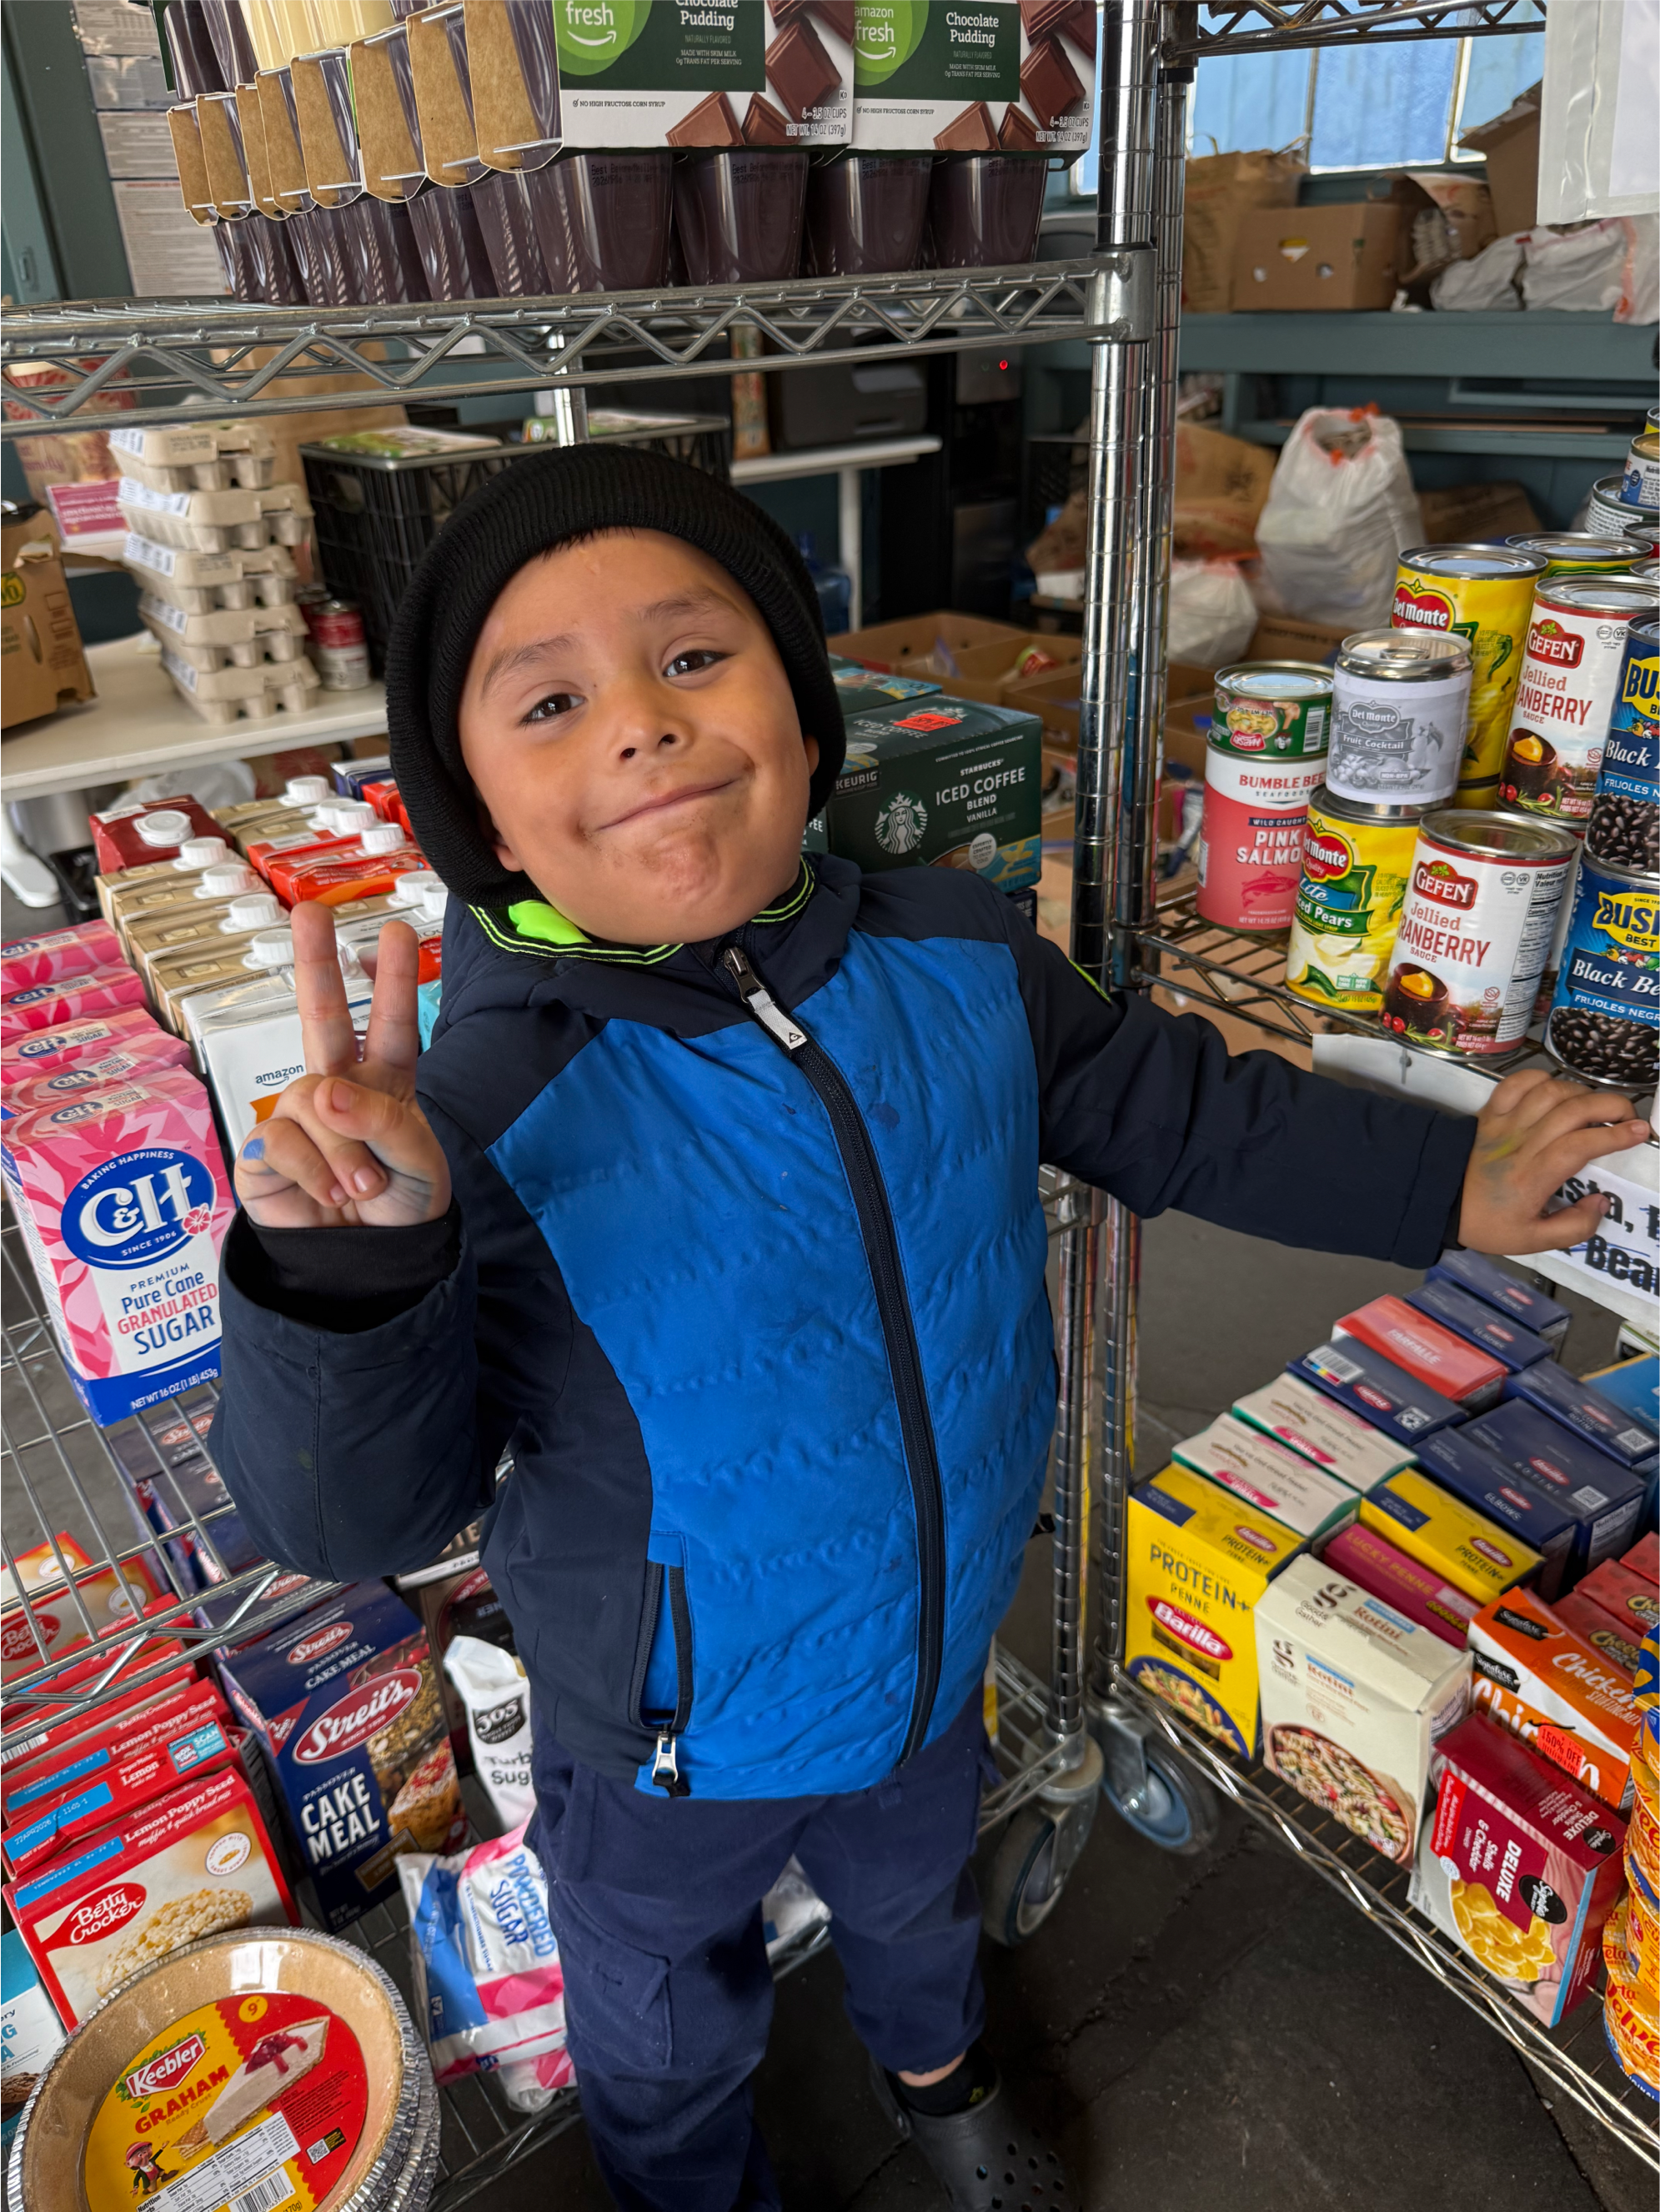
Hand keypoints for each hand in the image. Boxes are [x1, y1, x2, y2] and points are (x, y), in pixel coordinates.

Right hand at [232, 900, 450, 1229]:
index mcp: (384, 1086)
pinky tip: (327, 1194)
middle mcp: (336, 1091)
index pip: (390, 1026)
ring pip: (310, 1103)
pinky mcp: (262, 1154)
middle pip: (321, 1018)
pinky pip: (280, 1142)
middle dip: (317, 964)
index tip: (393, 934)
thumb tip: (323, 1088)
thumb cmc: (399, 1209)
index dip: (392, 982)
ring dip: (341, 1148)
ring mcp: (296, 1119)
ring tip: (361, 1186)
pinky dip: (311, 1170)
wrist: (370, 1268)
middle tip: (311, 912)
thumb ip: (381, 1118)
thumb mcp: (417, 1162)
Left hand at [1457, 1067, 1648, 1255]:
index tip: (1641, 1132)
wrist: (1436, 1200)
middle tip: (1629, 1116)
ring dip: (1581, 1092)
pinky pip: (1516, 1083)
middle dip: (1611, 1106)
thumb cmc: (1487, 1222)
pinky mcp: (1489, 1112)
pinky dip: (1541, 1078)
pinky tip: (1556, 1090)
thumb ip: (1573, 1228)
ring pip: (1550, 1092)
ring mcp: (1504, 1123)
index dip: (1614, 1136)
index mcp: (1533, 1177)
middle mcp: (1521, 1144)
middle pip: (1572, 1110)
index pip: (1580, 1145)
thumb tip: (1601, 1202)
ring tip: (1596, 1107)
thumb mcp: (1532, 1241)